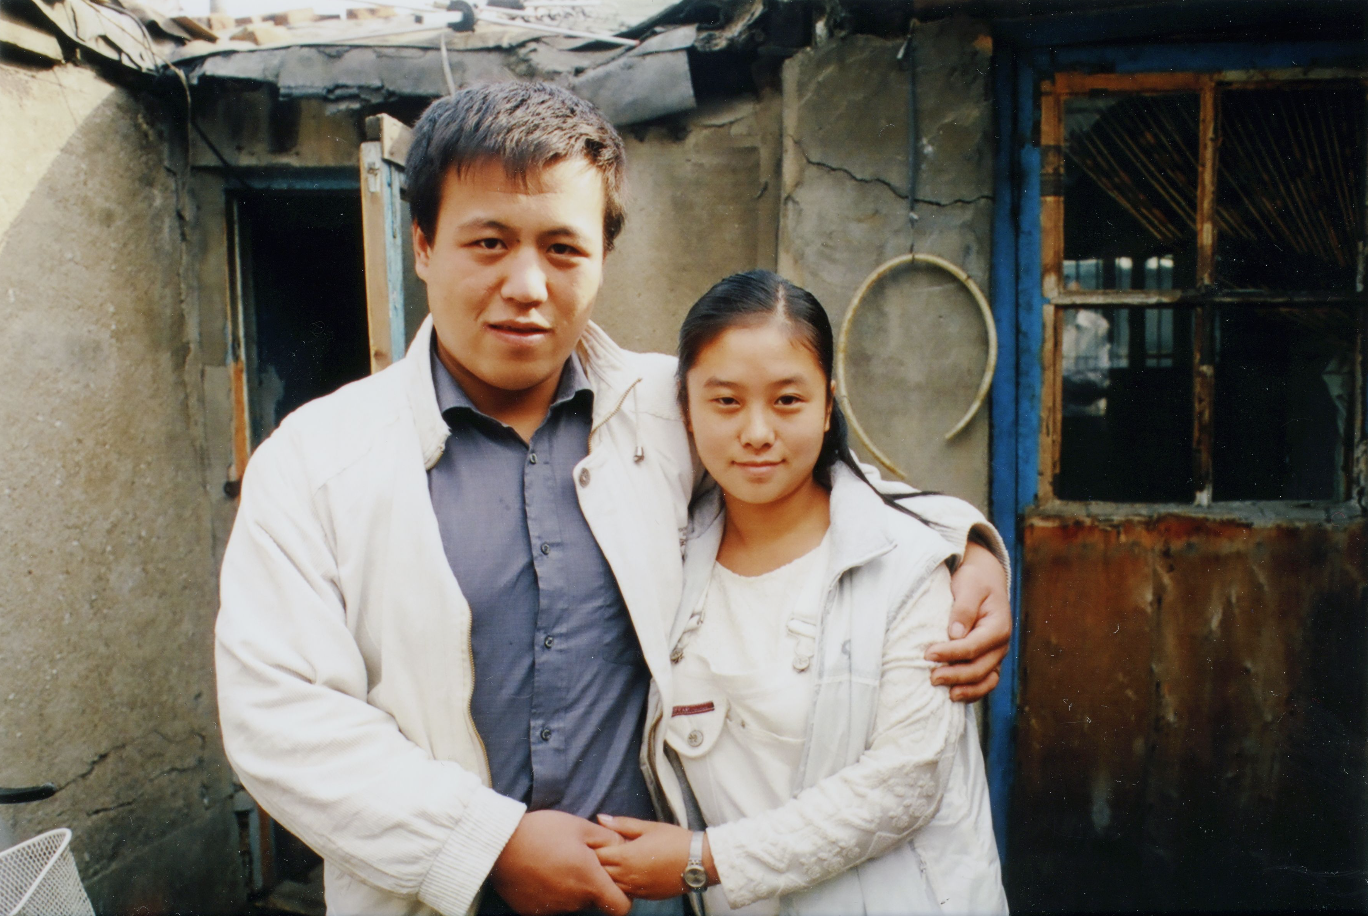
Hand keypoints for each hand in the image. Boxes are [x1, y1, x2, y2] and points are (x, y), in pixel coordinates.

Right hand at [489, 809, 631, 915]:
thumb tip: (625, 846)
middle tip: (579, 858)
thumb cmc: (543, 832)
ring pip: (574, 901)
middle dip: (593, 883)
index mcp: (589, 881)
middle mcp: (574, 901)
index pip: (621, 907)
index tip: (613, 878)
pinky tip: (542, 871)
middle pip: (595, 900)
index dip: (622, 895)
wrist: (499, 845)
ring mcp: (553, 909)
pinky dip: (552, 891)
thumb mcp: (580, 826)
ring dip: (572, 886)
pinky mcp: (534, 911)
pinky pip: (552, 903)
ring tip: (557, 860)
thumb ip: (608, 840)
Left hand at [594, 815, 709, 899]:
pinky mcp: (644, 896)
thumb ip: (622, 824)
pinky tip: (625, 874)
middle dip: (596, 863)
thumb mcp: (648, 827)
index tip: (594, 841)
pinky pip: (624, 893)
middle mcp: (627, 876)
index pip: (596, 855)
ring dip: (607, 876)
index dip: (592, 847)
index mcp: (626, 856)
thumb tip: (600, 818)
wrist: (698, 862)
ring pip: (610, 886)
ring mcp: (636, 889)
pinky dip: (620, 885)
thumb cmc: (674, 840)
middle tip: (599, 852)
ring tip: (612, 863)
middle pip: (599, 873)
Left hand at [928, 540, 1009, 701]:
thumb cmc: (976, 581)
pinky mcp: (988, 659)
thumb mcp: (969, 586)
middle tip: (932, 677)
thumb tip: (955, 634)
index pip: (973, 647)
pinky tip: (955, 695)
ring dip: (966, 689)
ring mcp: (995, 654)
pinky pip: (984, 681)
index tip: (928, 654)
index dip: (950, 653)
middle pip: (980, 668)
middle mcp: (1001, 644)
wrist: (986, 578)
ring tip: (945, 694)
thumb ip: (963, 609)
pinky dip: (972, 691)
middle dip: (955, 675)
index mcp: (998, 626)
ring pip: (985, 680)